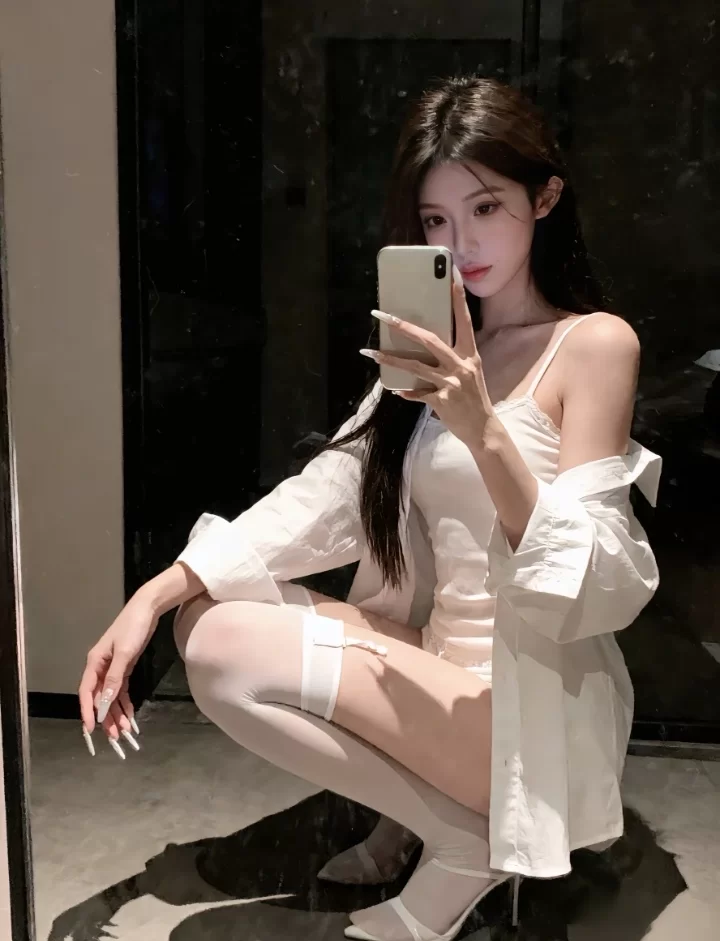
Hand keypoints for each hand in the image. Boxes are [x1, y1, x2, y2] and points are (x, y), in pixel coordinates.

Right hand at [78, 595, 158, 758]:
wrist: (148, 609)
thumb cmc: (133, 627)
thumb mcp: (124, 653)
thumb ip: (115, 678)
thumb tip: (105, 702)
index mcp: (94, 662)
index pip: (87, 692)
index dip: (87, 712)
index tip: (91, 729)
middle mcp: (101, 667)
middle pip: (100, 698)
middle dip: (106, 717)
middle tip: (115, 737)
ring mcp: (113, 668)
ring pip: (111, 697)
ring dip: (117, 713)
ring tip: (124, 731)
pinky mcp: (125, 667)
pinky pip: (121, 690)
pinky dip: (125, 703)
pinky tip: (129, 716)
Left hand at [364, 279, 492, 447]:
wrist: (483, 429)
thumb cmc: (474, 398)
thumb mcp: (469, 373)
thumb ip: (451, 358)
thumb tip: (424, 347)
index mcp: (470, 354)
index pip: (464, 320)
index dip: (458, 297)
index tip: (452, 275)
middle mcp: (461, 365)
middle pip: (430, 340)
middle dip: (404, 327)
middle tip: (383, 315)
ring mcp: (452, 383)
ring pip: (415, 366)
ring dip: (391, 359)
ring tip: (372, 353)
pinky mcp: (442, 401)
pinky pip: (417, 393)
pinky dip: (406, 392)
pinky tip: (395, 391)